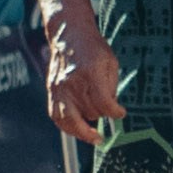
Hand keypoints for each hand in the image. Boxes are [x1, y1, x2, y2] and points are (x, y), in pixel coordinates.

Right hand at [43, 21, 118, 139]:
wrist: (68, 35)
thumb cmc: (93, 48)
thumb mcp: (110, 62)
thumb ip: (111, 87)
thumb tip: (111, 108)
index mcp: (91, 73)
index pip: (104, 103)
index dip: (115, 112)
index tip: (120, 113)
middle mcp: (73, 83)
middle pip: (90, 112)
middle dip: (101, 116)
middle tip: (107, 113)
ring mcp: (60, 88)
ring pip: (70, 121)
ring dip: (82, 132)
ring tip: (93, 137)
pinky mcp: (52, 91)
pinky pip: (56, 116)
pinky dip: (66, 127)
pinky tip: (76, 130)